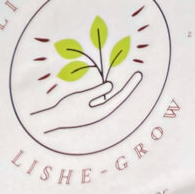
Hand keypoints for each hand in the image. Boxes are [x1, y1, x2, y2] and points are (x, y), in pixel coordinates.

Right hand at [29, 70, 143, 134]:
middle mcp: (101, 111)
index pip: (119, 97)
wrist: (55, 118)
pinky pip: (104, 97)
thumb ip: (97, 92)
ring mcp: (96, 110)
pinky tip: (111, 84)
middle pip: (118, 97)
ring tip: (129, 78)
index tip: (138, 76)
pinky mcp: (91, 108)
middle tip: (139, 75)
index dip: (129, 86)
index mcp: (101, 111)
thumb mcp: (82, 98)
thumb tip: (111, 85)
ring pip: (112, 97)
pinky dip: (109, 90)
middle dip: (128, 86)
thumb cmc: (67, 108)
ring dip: (119, 88)